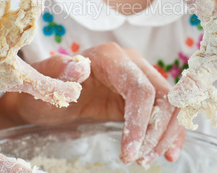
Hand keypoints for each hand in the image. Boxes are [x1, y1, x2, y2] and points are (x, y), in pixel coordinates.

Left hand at [9, 43, 184, 166]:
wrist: (49, 97)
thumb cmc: (45, 88)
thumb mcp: (46, 81)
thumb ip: (60, 70)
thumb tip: (80, 69)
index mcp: (111, 57)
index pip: (140, 88)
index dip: (140, 121)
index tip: (129, 153)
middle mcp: (131, 63)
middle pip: (162, 95)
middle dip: (157, 131)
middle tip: (140, 159)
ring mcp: (138, 78)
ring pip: (169, 104)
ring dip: (165, 134)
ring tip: (147, 159)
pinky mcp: (140, 97)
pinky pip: (165, 111)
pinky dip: (170, 131)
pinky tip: (168, 152)